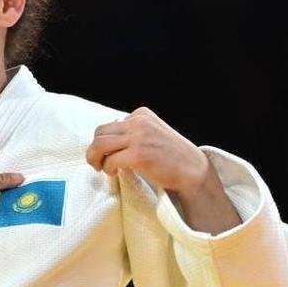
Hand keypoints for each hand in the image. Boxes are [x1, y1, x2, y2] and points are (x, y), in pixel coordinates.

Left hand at [86, 107, 210, 193]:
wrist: (193, 170)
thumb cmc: (172, 156)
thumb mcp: (153, 133)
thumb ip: (133, 132)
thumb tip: (107, 143)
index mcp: (142, 114)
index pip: (111, 124)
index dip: (105, 141)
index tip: (108, 154)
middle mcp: (139, 122)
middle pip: (100, 132)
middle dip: (94, 149)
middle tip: (97, 162)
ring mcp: (139, 137)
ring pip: (100, 144)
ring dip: (95, 158)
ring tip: (101, 168)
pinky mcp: (139, 154)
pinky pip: (110, 160)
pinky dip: (107, 167)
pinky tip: (113, 172)